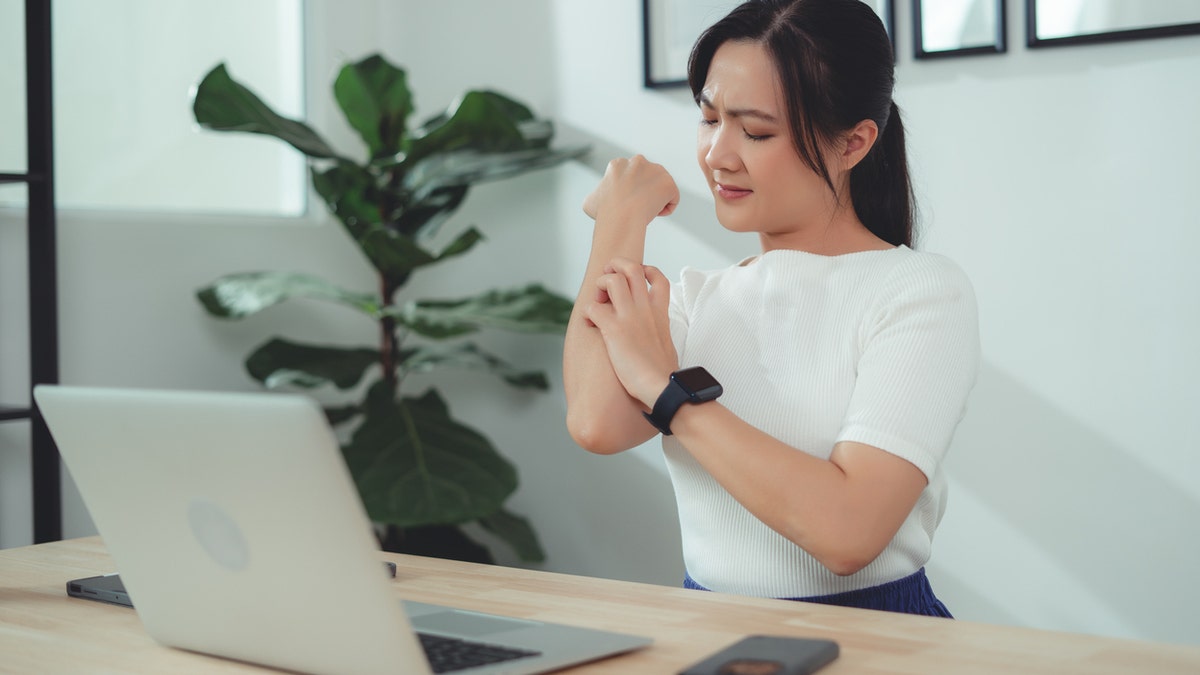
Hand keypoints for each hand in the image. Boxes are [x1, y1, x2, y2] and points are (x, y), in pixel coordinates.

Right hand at [582, 155, 679, 224]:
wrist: (620, 218)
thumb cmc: (604, 213)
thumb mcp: (590, 202)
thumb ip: (597, 195)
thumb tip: (598, 198)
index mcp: (618, 164)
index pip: (630, 176)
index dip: (628, 192)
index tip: (626, 203)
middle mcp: (638, 161)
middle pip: (647, 177)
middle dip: (645, 191)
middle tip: (637, 207)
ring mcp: (655, 170)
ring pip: (660, 186)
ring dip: (656, 199)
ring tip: (645, 211)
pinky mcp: (668, 183)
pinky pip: (672, 197)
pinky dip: (667, 208)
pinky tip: (656, 214)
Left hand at [585, 257, 677, 408]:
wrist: (662, 387)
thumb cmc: (664, 374)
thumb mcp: (667, 345)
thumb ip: (660, 334)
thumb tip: (656, 339)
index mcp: (659, 313)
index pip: (658, 277)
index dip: (645, 271)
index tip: (635, 279)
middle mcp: (645, 309)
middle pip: (632, 268)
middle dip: (615, 266)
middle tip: (608, 281)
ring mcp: (629, 317)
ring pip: (612, 280)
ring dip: (600, 285)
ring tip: (598, 301)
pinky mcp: (614, 330)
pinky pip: (593, 308)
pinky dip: (587, 313)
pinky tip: (590, 324)